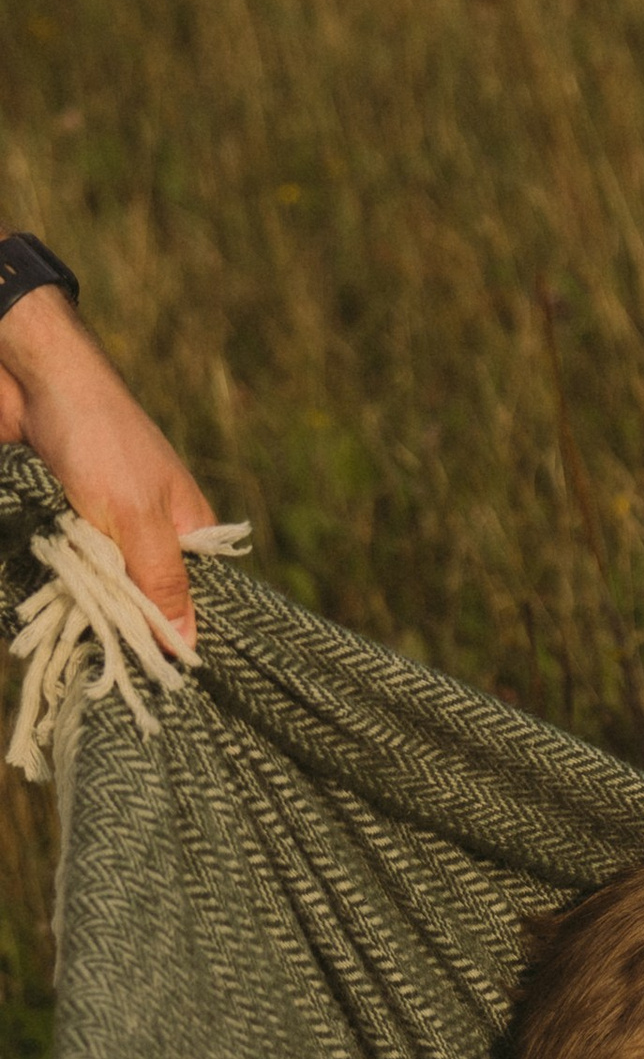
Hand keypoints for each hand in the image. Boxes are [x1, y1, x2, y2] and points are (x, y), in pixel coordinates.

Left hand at [0, 294, 215, 647]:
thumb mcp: (138, 519)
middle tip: (105, 660)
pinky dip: (58, 580)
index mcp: (188, 528)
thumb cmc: (101, 440)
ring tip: (73, 636)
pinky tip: (49, 602)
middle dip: (124, 625)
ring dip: (84, 604)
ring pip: (101, 584)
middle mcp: (151, 530)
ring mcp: (105, 523)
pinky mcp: (65, 516)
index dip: (177, 636)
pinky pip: (67, 565)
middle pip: (144, 597)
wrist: (34, 381)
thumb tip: (188, 647)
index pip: (194, 599)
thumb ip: (160, 582)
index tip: (157, 677)